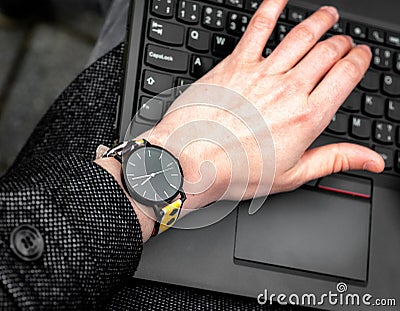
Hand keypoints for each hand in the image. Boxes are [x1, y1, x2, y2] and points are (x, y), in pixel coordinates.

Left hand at [144, 0, 383, 210]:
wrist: (191, 160)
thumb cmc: (237, 171)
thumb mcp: (292, 174)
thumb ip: (335, 160)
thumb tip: (372, 161)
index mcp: (307, 116)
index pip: (346, 74)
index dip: (359, 60)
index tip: (360, 56)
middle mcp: (289, 89)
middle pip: (327, 52)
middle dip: (342, 42)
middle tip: (345, 41)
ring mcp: (262, 73)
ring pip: (301, 36)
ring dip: (320, 21)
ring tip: (329, 15)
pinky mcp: (236, 64)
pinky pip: (258, 27)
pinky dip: (272, 8)